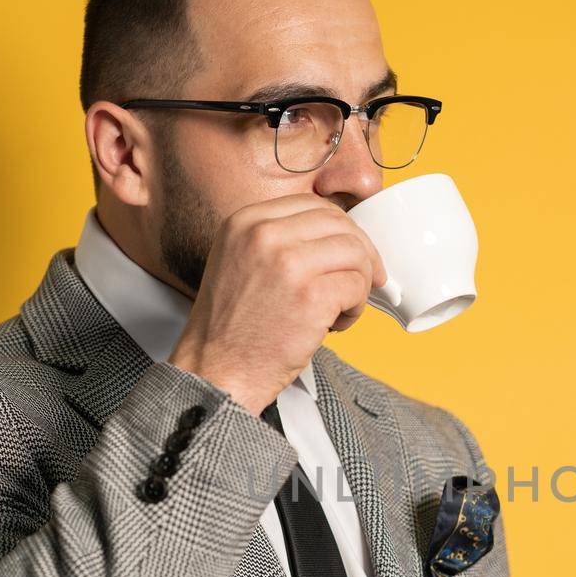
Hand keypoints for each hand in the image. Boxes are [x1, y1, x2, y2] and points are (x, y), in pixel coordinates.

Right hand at [168, 193, 386, 413]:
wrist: (215, 371)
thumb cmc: (232, 327)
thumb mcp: (240, 261)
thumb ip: (280, 240)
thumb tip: (337, 237)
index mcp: (246, 221)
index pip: (315, 205)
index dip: (341, 230)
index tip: (349, 253)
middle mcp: (265, 234)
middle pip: (340, 225)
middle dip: (360, 254)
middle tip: (360, 283)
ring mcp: (288, 263)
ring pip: (355, 254)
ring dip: (359, 283)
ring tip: (341, 309)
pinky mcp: (311, 296)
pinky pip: (357, 287)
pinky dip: (356, 309)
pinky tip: (335, 325)